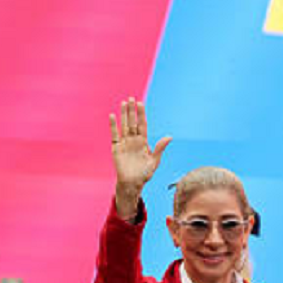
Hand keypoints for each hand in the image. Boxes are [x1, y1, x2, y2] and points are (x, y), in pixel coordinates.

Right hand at [110, 98, 170, 217]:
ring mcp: (124, 143)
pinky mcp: (116, 148)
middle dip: (132, 111)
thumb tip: (170, 136)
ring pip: (124, 125)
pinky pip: (114, 135)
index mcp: (143, 142)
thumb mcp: (154, 161)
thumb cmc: (144, 174)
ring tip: (123, 103)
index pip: (142, 125)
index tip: (141, 103)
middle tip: (132, 98)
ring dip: (123, 115)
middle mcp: (133, 140)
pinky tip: (112, 116)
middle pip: (132, 122)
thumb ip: (160, 148)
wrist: (132, 183)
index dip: (141, 114)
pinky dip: (113, 125)